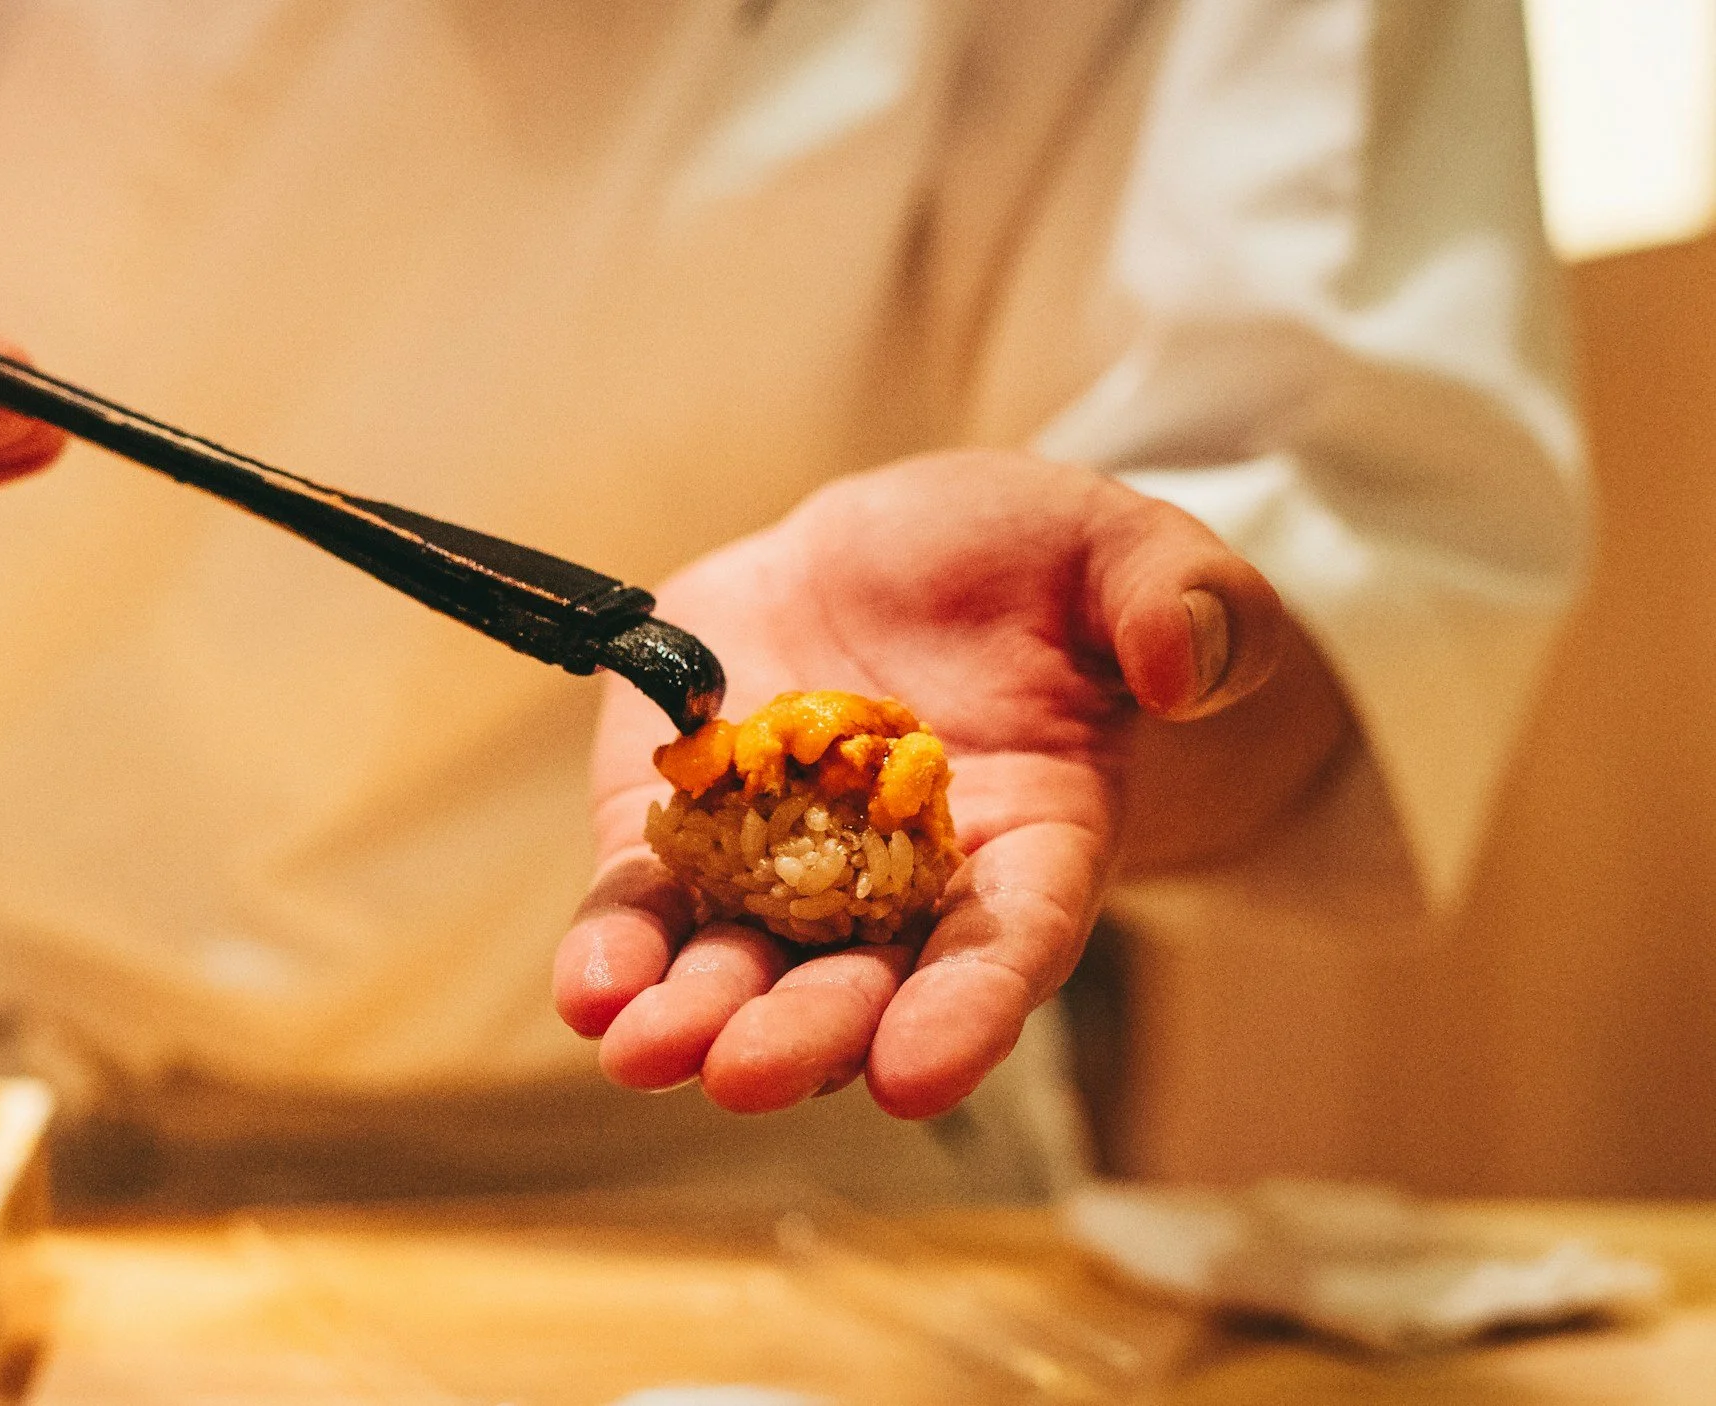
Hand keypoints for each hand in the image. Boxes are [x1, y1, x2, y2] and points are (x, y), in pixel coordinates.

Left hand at [554, 452, 1284, 1119]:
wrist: (905, 550)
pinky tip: (588, 992)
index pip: (1002, 953)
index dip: (961, 1017)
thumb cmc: (1039, 567)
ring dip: (690, 1017)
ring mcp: (782, 860)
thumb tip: (1191, 664)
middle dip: (801, 1035)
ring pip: (738, 963)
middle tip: (746, 1075)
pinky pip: (647, 897)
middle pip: (855, 985)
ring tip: (641, 1053)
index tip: (917, 1077)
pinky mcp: (684, 820)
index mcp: (1030, 849)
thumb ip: (1179, 601)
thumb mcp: (1124, 550)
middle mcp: (901, 888)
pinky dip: (616, 946)